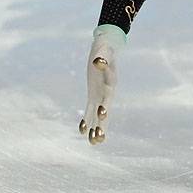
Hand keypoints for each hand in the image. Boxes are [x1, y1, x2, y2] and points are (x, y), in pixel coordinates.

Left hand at [79, 24, 125, 144]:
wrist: (106, 49)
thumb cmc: (105, 49)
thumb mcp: (103, 51)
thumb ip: (102, 57)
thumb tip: (98, 62)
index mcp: (111, 82)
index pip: (108, 95)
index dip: (105, 105)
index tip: (102, 114)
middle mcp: (107, 92)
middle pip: (106, 110)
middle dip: (102, 123)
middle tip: (99, 136)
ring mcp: (101, 95)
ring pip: (99, 114)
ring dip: (96, 128)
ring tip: (93, 143)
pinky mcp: (94, 95)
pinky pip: (90, 109)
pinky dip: (86, 119)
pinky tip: (82, 131)